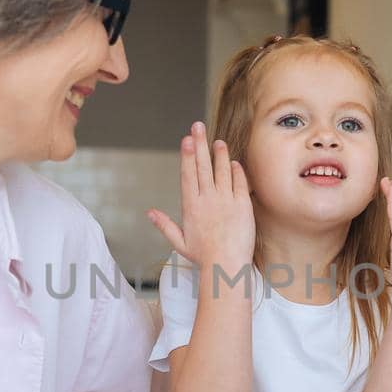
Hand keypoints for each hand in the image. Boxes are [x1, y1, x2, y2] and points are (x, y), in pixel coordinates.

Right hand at [147, 122, 255, 273]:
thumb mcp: (179, 242)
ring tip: (218, 141)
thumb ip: (165, 225)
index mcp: (191, 206)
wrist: (226, 266)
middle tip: (198, 126)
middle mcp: (208, 200)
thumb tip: (149, 212)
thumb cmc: (203, 257)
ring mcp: (226, 201)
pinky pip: (240, 183)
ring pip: (222, 171)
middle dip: (200, 144)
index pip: (188, 175)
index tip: (186, 140)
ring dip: (220, 154)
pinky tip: (234, 161)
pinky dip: (237, 171)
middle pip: (203, 167)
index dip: (187, 156)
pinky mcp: (243, 205)